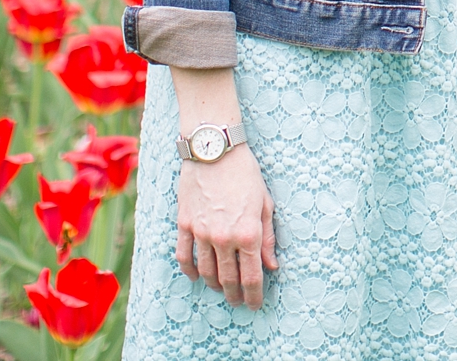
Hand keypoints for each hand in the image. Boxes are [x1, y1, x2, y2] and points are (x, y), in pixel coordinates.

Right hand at [174, 143, 277, 308]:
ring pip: (206, 271)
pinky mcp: (184, 225)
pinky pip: (184, 256)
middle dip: (235, 294)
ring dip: (214, 285)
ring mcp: (201, 232)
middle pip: (228, 279)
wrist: (214, 151)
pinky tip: (196, 276)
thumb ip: (267, 238)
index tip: (255, 305)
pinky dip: (190, 270)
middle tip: (238, 301)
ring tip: (222, 289)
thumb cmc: (246, 174)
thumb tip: (272, 266)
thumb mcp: (265, 204)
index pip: (252, 276)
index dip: (254, 295)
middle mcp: (224, 237)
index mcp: (248, 232)